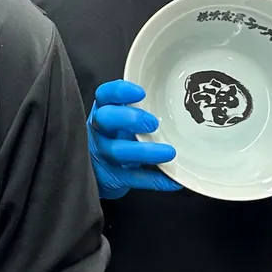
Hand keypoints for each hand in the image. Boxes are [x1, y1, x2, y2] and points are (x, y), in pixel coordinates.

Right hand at [87, 80, 183, 199]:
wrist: (98, 171)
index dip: (120, 92)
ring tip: (169, 152)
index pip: (105, 95)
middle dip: (129, 119)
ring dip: (145, 151)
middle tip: (153, 124)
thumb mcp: (121, 117)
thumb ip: (136, 106)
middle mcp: (99, 130)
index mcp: (103, 110)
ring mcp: (102, 154)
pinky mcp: (110, 178)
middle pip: (106, 119)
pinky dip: (155, 180)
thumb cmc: (117, 136)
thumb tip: (173, 91)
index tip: (140, 92)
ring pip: (119, 151)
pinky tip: (173, 180)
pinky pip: (133, 178)